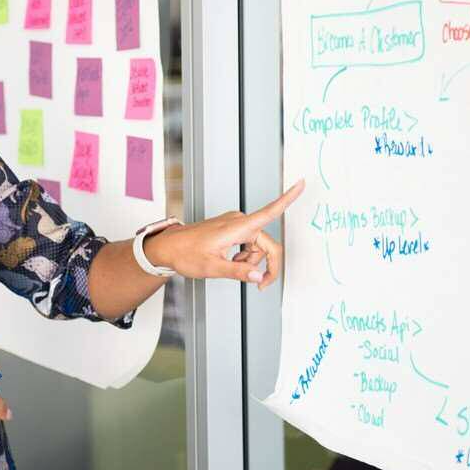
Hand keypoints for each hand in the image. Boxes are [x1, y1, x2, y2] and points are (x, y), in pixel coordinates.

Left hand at [147, 178, 304, 289]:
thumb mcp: (213, 267)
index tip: (301, 184)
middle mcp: (239, 222)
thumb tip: (259, 277)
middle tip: (260, 285)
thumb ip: (239, 272)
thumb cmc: (186, 253)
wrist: (168, 247)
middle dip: (266, 265)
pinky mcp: (231, 229)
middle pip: (267, 244)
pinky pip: (248, 244)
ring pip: (257, 247)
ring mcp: (235, 224)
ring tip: (230, 267)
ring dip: (251, 261)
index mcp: (237, 227)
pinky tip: (230, 261)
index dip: (288, 198)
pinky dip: (244, 256)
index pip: (269, 211)